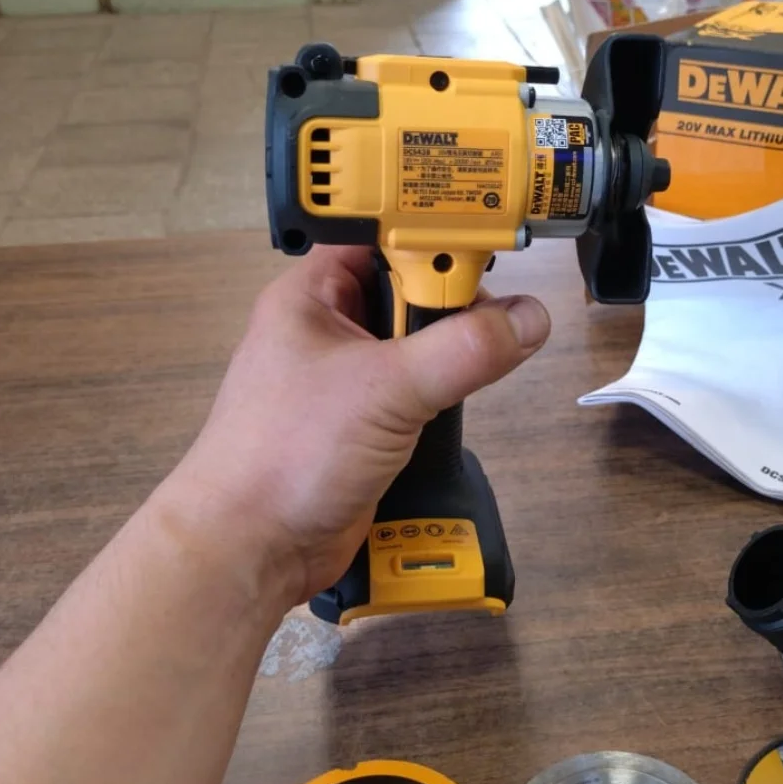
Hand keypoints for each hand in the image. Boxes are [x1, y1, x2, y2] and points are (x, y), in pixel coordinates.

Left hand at [160, 247, 550, 608]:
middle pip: (408, 290)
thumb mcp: (385, 388)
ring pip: (417, 346)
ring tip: (482, 360)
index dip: (431, 235)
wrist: (252, 548)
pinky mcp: (364, 426)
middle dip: (451, 301)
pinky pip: (416, 393)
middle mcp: (328, 331)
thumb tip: (529, 319)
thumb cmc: (289, 452)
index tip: (486, 244)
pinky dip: (444, 396)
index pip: (380, 237)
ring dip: (451, 354)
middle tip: (488, 316)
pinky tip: (461, 404)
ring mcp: (346, 382)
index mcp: (311, 296)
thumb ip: (463, 350)